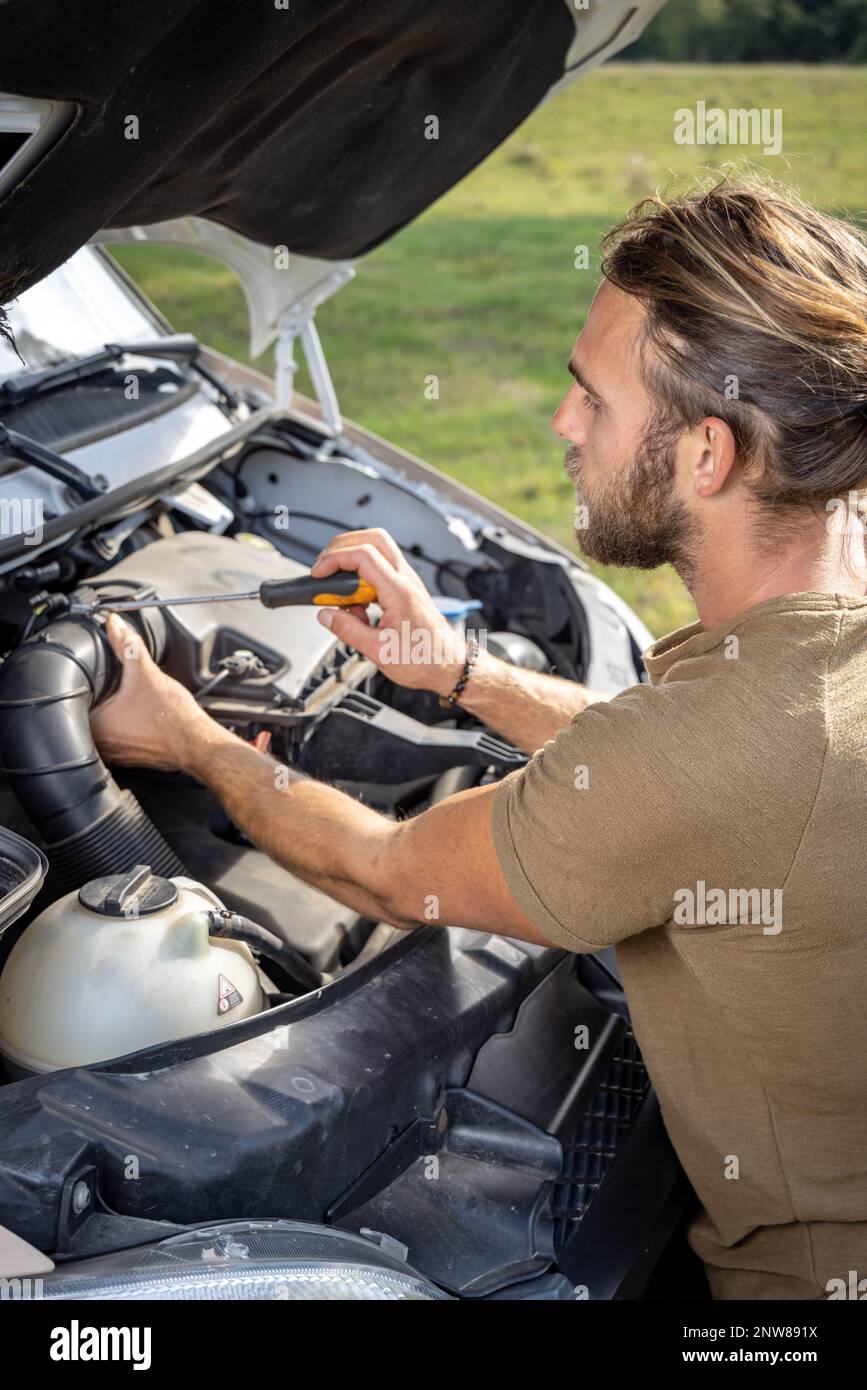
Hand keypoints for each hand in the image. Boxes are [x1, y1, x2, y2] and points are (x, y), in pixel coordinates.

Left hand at [90, 614, 215, 770]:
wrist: (199, 743)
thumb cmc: (174, 718)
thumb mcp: (147, 674)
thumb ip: (127, 646)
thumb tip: (115, 625)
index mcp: (96, 726)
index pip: (75, 699)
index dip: (86, 683)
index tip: (101, 678)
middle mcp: (101, 745)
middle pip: (87, 712)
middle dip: (99, 698)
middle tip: (118, 690)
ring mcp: (114, 755)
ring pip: (102, 727)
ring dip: (111, 714)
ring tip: (130, 704)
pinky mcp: (128, 758)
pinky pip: (116, 738)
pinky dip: (123, 727)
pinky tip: (139, 718)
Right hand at [311, 527, 466, 695]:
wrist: (450, 666)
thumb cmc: (425, 660)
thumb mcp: (379, 651)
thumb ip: (348, 630)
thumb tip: (326, 615)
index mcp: (399, 592)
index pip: (363, 556)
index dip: (335, 559)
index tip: (319, 574)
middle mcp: (406, 581)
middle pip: (373, 539)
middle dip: (343, 546)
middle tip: (325, 567)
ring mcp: (407, 583)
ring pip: (378, 551)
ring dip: (353, 563)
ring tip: (340, 594)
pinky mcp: (406, 591)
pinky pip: (380, 572)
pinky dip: (362, 580)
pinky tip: (356, 607)